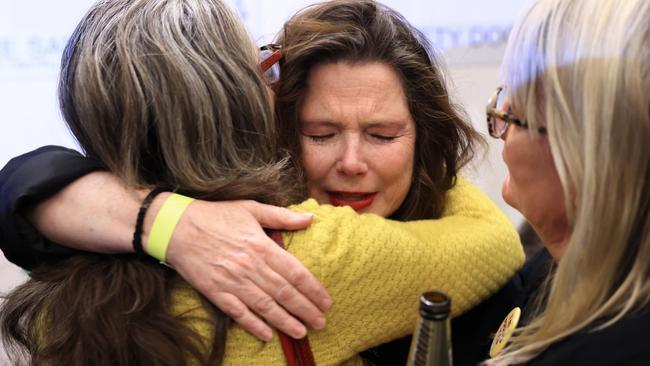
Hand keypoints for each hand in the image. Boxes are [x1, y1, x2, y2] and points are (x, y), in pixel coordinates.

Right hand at [160, 199, 331, 340]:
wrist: (175, 227)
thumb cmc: (215, 215)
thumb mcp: (250, 207)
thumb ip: (281, 216)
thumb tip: (310, 219)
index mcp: (261, 245)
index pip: (295, 272)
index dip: (313, 289)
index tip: (326, 301)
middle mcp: (250, 266)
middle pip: (284, 293)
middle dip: (305, 309)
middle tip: (321, 322)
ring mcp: (232, 281)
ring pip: (265, 306)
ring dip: (285, 321)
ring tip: (302, 331)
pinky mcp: (216, 292)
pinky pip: (238, 313)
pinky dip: (253, 325)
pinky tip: (267, 335)